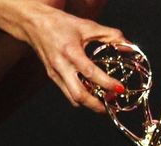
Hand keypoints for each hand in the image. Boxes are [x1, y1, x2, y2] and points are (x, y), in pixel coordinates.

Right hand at [0, 0, 126, 112]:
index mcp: (70, 51)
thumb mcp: (86, 26)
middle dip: (96, 105)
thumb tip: (127, 44)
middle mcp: (61, 65)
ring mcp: (55, 73)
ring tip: (103, 104)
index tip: (120, 88)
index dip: (106, 83)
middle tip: (110, 106)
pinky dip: (80, 97)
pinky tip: (91, 94)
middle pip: (78, 94)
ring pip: (72, 97)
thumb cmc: (60, 24)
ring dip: (89, 104)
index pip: (90, 72)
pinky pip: (67, 92)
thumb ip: (109, 35)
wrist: (33, 23)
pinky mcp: (52, 76)